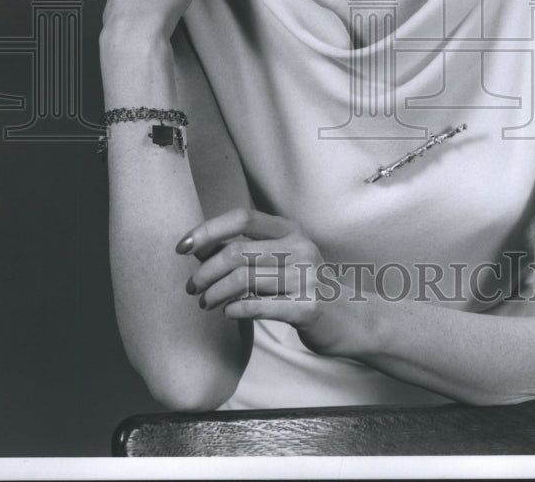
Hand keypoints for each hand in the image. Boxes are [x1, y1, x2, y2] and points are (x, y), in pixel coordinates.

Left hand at [177, 208, 347, 355]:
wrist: (352, 317)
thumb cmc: (305, 286)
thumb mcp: (282, 258)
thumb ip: (246, 251)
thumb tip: (198, 248)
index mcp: (290, 230)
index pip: (242, 217)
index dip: (208, 230)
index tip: (182, 247)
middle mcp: (300, 247)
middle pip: (237, 251)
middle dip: (205, 271)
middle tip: (192, 288)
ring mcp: (306, 276)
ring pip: (243, 280)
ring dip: (214, 294)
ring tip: (205, 303)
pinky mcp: (308, 307)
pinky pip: (259, 305)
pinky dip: (235, 309)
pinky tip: (228, 313)